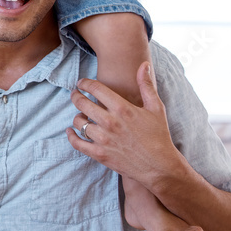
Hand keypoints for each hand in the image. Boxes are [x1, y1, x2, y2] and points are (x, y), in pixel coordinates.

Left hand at [67, 62, 181, 187]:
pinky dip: (71, 136)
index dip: (85, 83)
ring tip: (81, 114)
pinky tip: (71, 131)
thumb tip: (144, 64)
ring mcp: (103, 139)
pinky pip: (77, 143)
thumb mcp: (156, 108)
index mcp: (122, 108)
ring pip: (78, 122)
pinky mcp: (100, 155)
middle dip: (76, 96)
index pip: (95, 89)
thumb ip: (146, 85)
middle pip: (82, 103)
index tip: (81, 83)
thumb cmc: (159, 136)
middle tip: (76, 95)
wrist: (160, 166)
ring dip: (77, 116)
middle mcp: (110, 122)